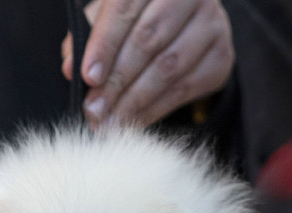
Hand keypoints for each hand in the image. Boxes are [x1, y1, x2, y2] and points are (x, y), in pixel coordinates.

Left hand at [62, 0, 234, 127]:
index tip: (87, 77)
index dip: (104, 45)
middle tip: (93, 110)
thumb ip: (86, 38)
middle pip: (148, 41)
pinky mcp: (221, 56)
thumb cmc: (132, 21)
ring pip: (168, 67)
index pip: (124, 9)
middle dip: (116, 82)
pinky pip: (184, 88)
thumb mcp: (105, 20)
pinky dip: (153, 110)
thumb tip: (70, 67)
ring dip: (132, 102)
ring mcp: (211, 24)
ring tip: (107, 123)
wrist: (182, 26)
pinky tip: (131, 122)